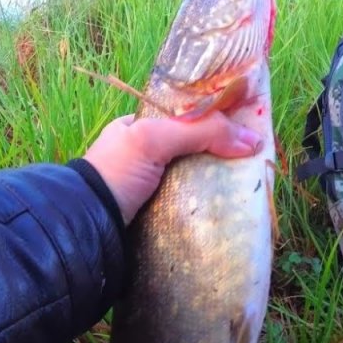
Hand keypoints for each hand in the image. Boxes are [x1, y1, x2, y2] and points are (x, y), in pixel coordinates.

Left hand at [83, 112, 262, 224]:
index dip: (217, 119)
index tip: (247, 127)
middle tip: (254, 159)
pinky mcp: (159, 216)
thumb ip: (200, 131)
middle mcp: (145, 155)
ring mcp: (153, 187)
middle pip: (196, 148)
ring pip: (197, 178)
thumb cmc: (116, 172)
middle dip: (222, 153)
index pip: (187, 116)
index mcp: (139, 128)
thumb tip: (253, 140)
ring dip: (220, 183)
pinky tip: (230, 207)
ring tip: (250, 185)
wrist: (88, 225)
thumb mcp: (154, 139)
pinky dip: (210, 206)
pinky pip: (192, 205)